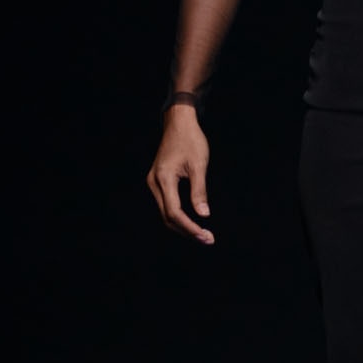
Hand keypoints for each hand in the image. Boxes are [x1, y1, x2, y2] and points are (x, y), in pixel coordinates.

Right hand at [146, 106, 213, 243]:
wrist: (179, 123)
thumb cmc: (191, 140)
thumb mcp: (199, 164)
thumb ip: (200, 191)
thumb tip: (204, 215)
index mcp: (163, 178)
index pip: (174, 212)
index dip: (190, 227)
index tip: (206, 236)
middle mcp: (154, 182)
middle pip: (168, 217)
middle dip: (187, 230)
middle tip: (208, 239)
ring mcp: (154, 182)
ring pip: (166, 213)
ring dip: (183, 225)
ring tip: (203, 234)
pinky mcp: (158, 181)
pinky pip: (167, 204)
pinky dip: (179, 215)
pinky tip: (193, 221)